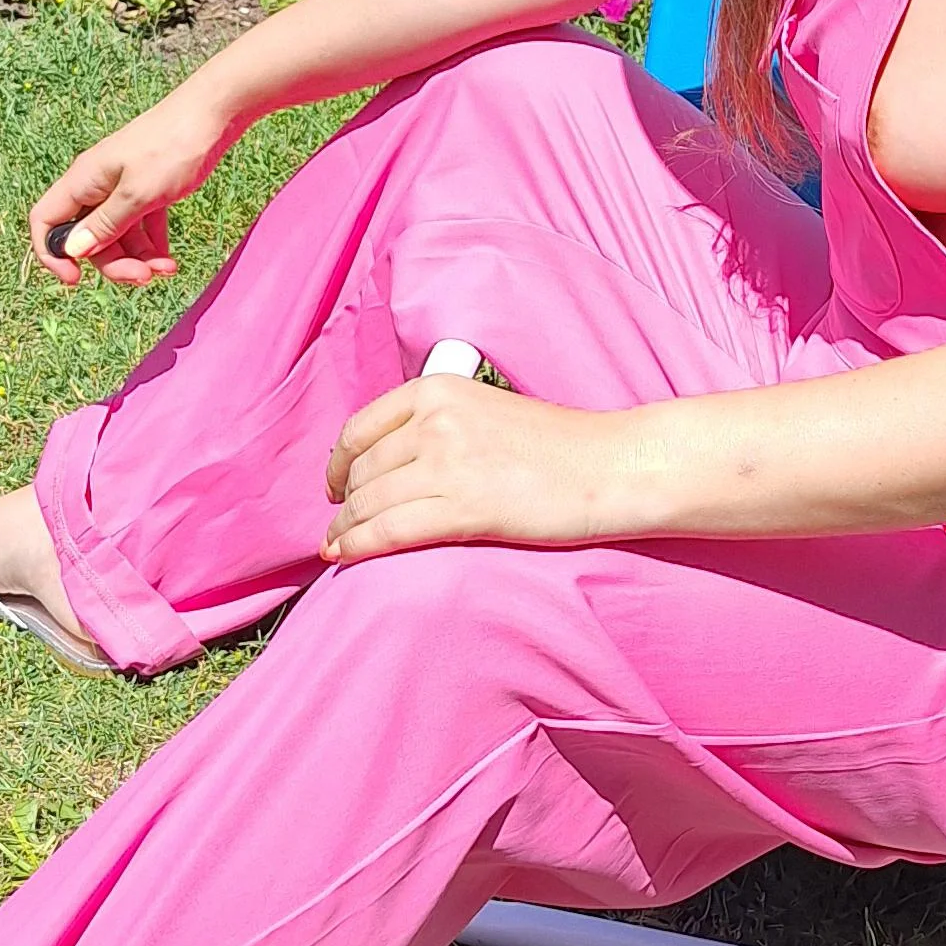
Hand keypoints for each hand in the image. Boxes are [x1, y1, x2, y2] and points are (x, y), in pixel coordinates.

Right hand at [27, 80, 232, 286]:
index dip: (52, 253)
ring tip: (166, 269)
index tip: (75, 279)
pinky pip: (140, 224)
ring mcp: (123, 185)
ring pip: (116, 234)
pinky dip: (152, 244)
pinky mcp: (148, 187)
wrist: (215, 114)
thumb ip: (105, 224)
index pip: (46, 221)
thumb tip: (72, 251)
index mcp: (83, 180)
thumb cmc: (173, 147)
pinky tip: (170, 260)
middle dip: (112, 262)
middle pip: (87, 236)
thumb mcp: (138, 194)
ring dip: (137, 258)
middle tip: (143, 278)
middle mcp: (97, 183)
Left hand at [323, 374, 630, 562]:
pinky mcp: (463, 507)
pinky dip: (358, 545)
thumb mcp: (488, 411)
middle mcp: (435, 421)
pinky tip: (346, 555)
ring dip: (346, 528)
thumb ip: (441, 424)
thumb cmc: (560, 445)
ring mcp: (447, 463)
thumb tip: (393, 463)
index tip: (336, 485)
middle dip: (345, 502)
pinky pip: (388, 530)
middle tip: (342, 524)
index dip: (338, 463)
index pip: (361, 428)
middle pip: (362, 469)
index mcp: (439, 389)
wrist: (609, 466)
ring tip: (338, 545)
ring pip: (368, 502)